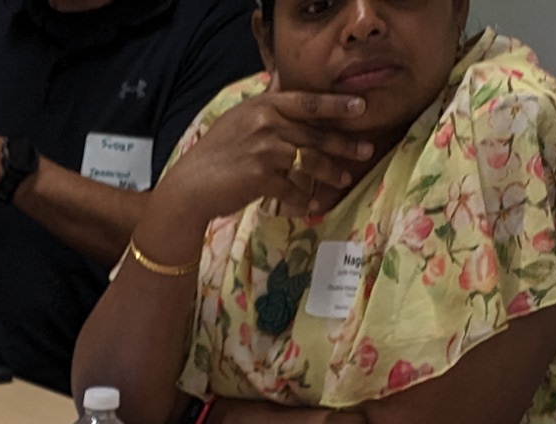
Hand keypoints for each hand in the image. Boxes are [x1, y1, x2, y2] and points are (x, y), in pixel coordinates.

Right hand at [156, 82, 375, 232]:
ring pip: (309, 160)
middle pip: (315, 133)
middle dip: (344, 144)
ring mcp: (264, 150)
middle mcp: (267, 124)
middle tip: (366, 150)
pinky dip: (304, 200)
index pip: (309, 102)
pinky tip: (313, 206)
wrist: (190, 186)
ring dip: (330, 173)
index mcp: (265, 106)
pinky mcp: (260, 177)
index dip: (337, 105)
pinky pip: (292, 189)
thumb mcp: (239, 119)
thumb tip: (281, 84)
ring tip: (344, 180)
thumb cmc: (215, 155)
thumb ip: (264, 104)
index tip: (361, 107)